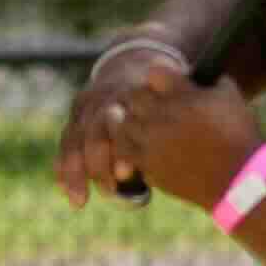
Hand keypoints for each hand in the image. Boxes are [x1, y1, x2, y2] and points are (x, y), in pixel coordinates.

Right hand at [56, 38, 192, 211]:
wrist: (134, 65)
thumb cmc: (165, 92)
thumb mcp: (176, 92)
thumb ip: (182, 106)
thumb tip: (201, 134)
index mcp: (126, 90)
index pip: (117, 120)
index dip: (119, 147)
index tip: (127, 173)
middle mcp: (100, 98)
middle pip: (92, 133)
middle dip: (98, 165)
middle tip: (111, 190)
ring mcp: (83, 109)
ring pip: (73, 140)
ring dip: (76, 172)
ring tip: (82, 201)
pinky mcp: (74, 122)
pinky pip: (65, 147)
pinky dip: (65, 170)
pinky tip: (72, 194)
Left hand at [115, 69, 265, 218]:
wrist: (238, 179)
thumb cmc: (239, 136)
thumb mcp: (231, 98)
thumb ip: (212, 80)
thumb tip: (201, 73)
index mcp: (182, 95)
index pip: (154, 72)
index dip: (160, 77)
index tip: (167, 84)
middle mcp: (162, 115)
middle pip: (134, 96)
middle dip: (144, 98)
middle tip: (155, 107)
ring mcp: (151, 142)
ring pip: (124, 123)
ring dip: (135, 123)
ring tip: (148, 129)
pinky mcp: (148, 165)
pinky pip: (125, 151)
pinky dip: (131, 148)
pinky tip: (145, 148)